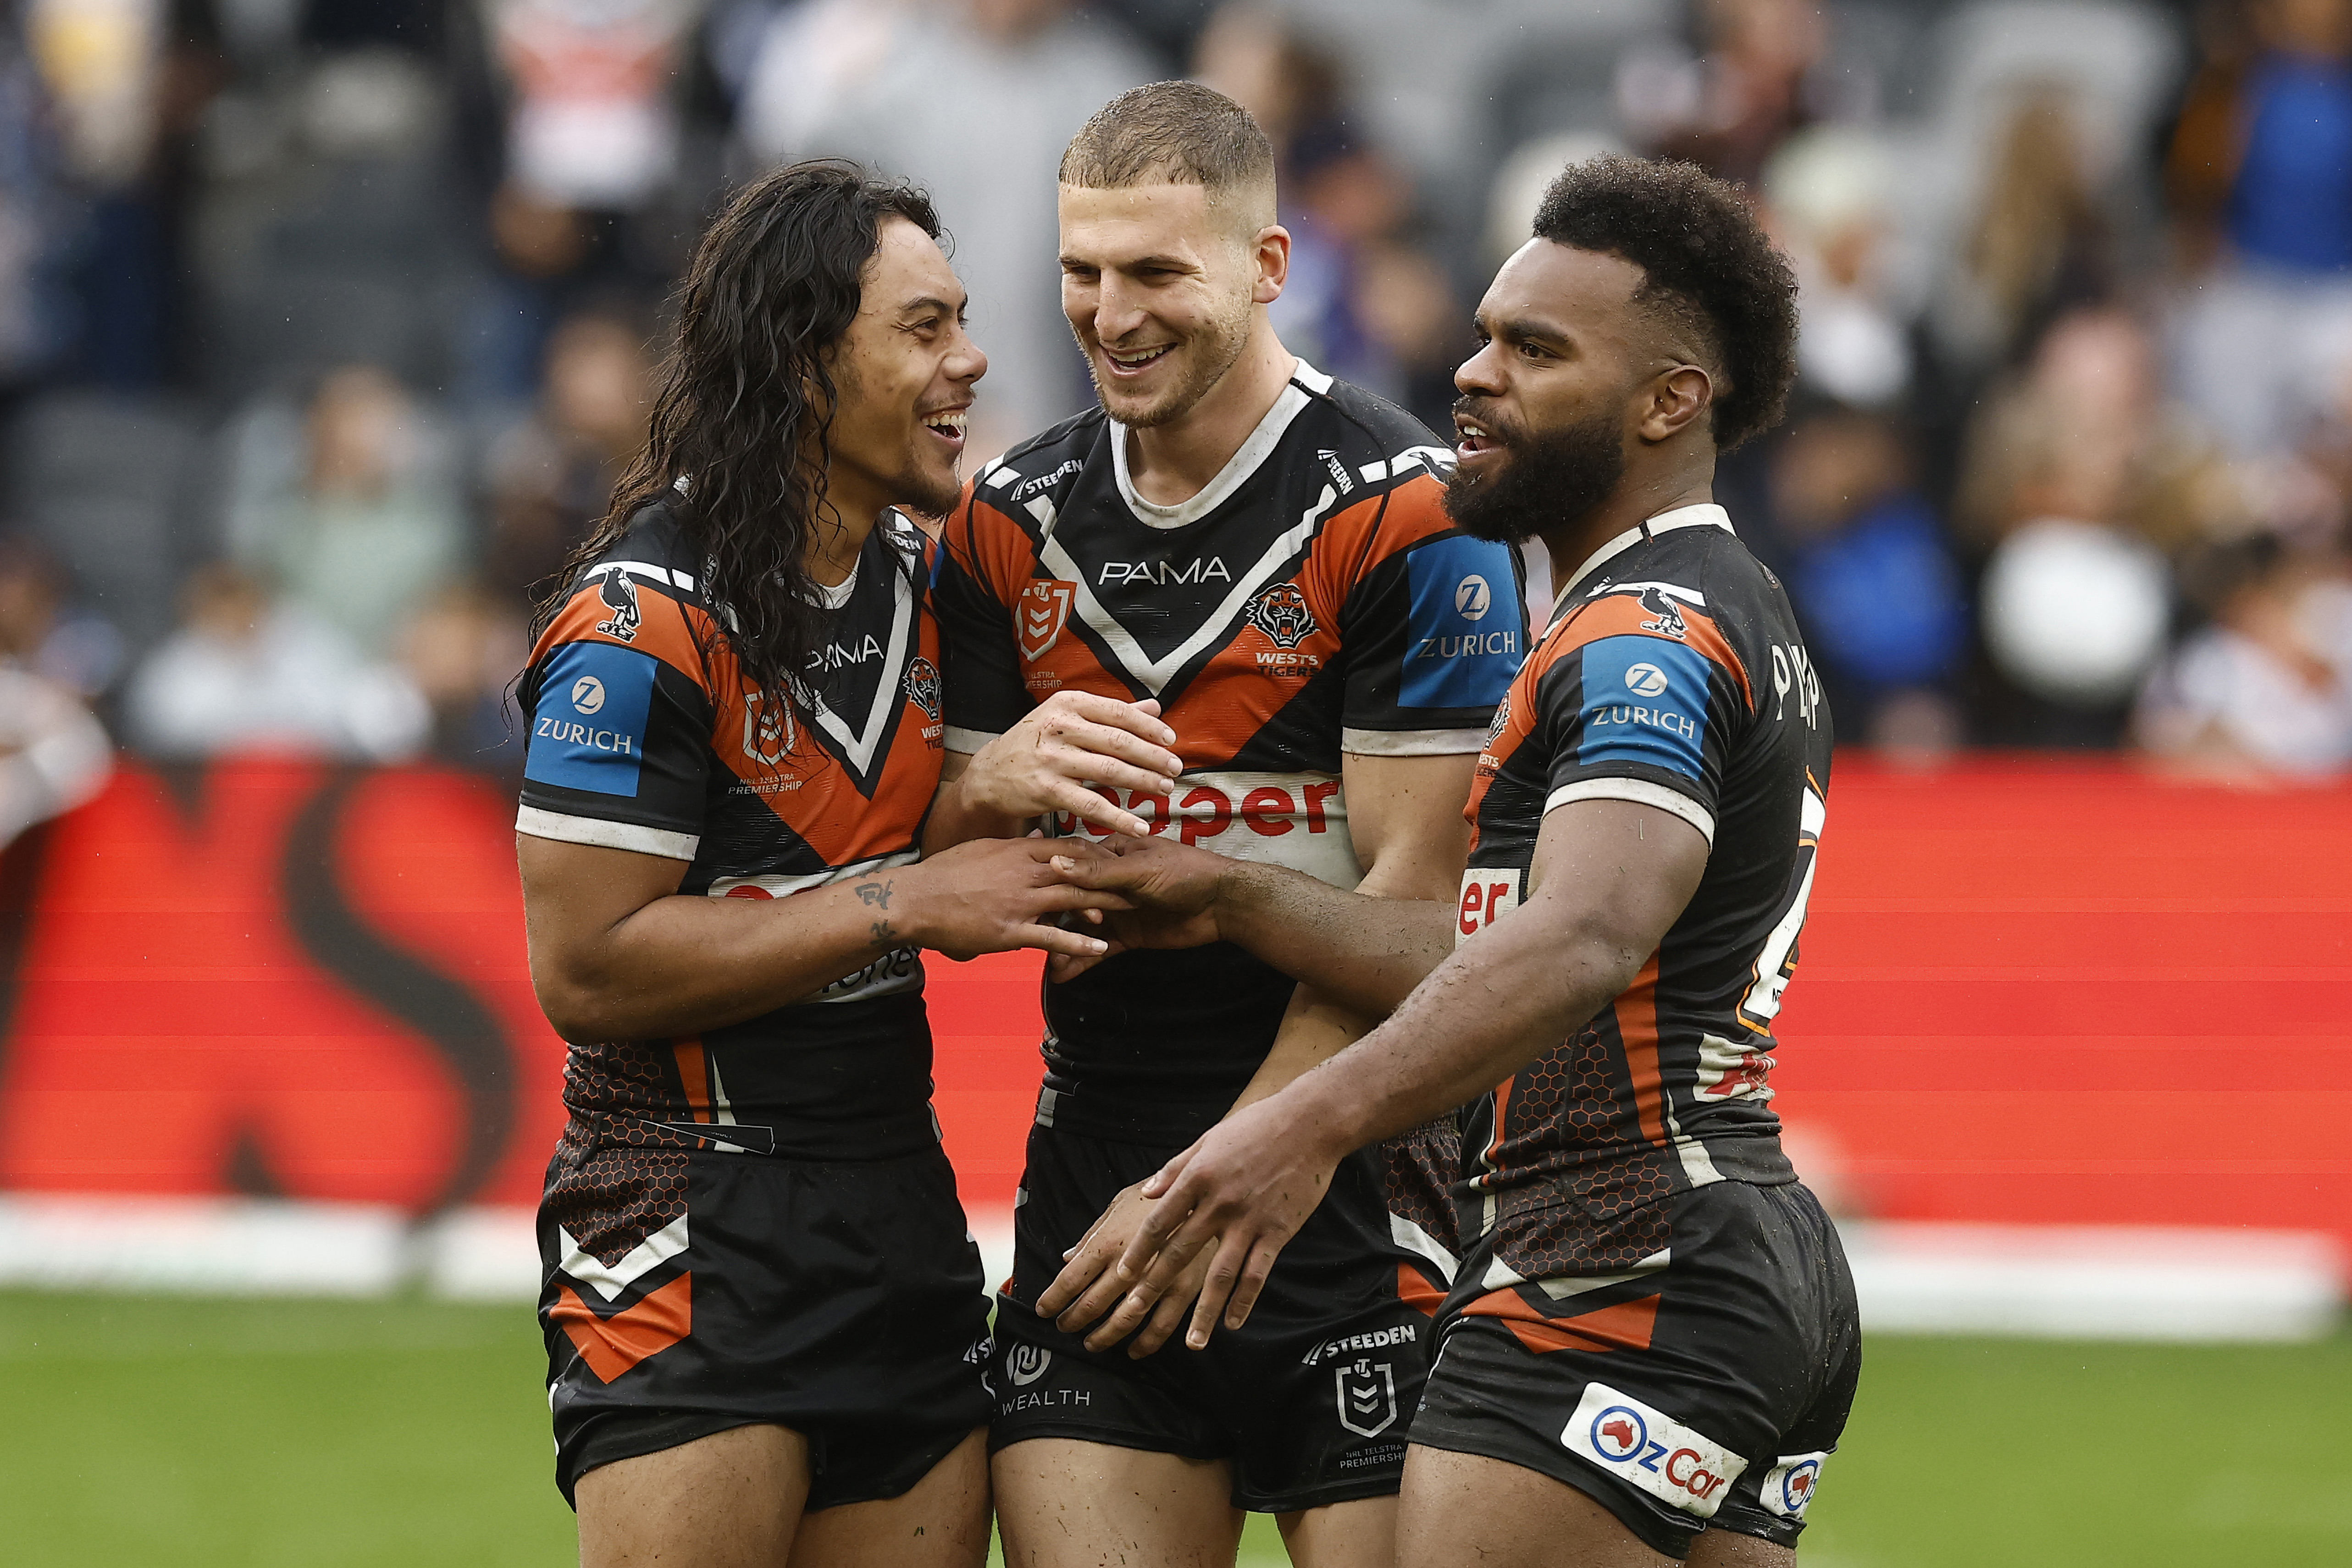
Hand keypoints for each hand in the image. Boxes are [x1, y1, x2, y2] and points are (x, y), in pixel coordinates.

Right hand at [902, 837, 1127, 960]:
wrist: (915, 899)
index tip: (1118, 856)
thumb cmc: (945, 874)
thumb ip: (1013, 846)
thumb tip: (1037, 838)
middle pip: (1079, 871)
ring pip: (1071, 900)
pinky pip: (1051, 937)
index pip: (1069, 847)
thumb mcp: (983, 848)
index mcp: (1018, 850)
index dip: (1097, 852)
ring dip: (1103, 905)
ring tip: (1130, 909)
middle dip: (1111, 876)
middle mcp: (1023, 872)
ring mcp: (1018, 902)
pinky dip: (1077, 943)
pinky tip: (1099, 947)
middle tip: (1139, 880)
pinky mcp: (1010, 931)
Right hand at [958, 693, 1181, 836]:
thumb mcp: (1068, 717)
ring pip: (1109, 771)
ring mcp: (1051, 759)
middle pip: (1118, 741)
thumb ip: (1112, 713)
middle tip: (1175, 768)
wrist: (991, 774)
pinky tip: (1139, 826)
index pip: (1118, 712)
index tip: (1171, 740)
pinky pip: (1091, 806)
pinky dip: (1119, 818)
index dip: (1149, 727)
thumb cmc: (1037, 743)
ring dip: (1142, 781)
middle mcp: (1059, 727)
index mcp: (1068, 703)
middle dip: (1152, 756)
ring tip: (1164, 789)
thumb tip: (1155, 706)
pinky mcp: (1047, 790)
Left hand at [1033, 1181, 1216, 1356]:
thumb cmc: (1159, 1194)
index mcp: (1109, 1240)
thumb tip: (1067, 1256)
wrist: (1207, 1191)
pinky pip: (1161, 1327)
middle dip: (1072, 1321)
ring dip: (1103, 1337)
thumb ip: (1092, 1232)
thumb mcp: (1120, 1202)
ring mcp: (1157, 1280)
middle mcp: (1129, 1264)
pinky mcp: (1184, 1290)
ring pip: (1123, 1321)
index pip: (1070, 1279)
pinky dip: (1145, 1344)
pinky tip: (1133, 1349)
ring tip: (1092, 1343)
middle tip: (1064, 1328)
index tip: (1044, 1310)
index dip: (1053, 1299)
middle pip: (1091, 1305)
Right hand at [1040, 836, 1228, 981]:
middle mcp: (1110, 883)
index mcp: (1112, 855)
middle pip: (1072, 902)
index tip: (1026, 899)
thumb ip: (1098, 872)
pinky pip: (1100, 949)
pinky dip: (1083, 961)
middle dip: (1052, 921)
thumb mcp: (1139, 869)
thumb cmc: (1185, 873)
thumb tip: (1055, 863)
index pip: (1072, 867)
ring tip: (1046, 964)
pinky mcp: (1128, 936)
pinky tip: (1062, 974)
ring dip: (1064, 945)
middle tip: (1032, 939)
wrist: (1222, 903)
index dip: (1050, 884)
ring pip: (1083, 929)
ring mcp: (1118, 911)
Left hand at [1101, 1092, 1346, 1349]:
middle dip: (1154, 1286)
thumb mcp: (1208, 1139)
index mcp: (1198, 1177)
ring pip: (1220, 1275)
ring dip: (1203, 1312)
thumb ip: (1175, 1169)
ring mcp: (1249, 1221)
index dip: (1139, 1250)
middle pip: (1180, 1252)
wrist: (1310, 1125)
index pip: (1159, 1221)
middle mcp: (1219, 1203)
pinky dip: (1244, 1302)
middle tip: (1134, 1314)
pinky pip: (1257, 1275)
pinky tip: (1233, 1323)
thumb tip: (1146, 1192)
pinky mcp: (1277, 1232)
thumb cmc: (1256, 1127)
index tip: (1122, 1274)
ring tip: (1192, 1343)